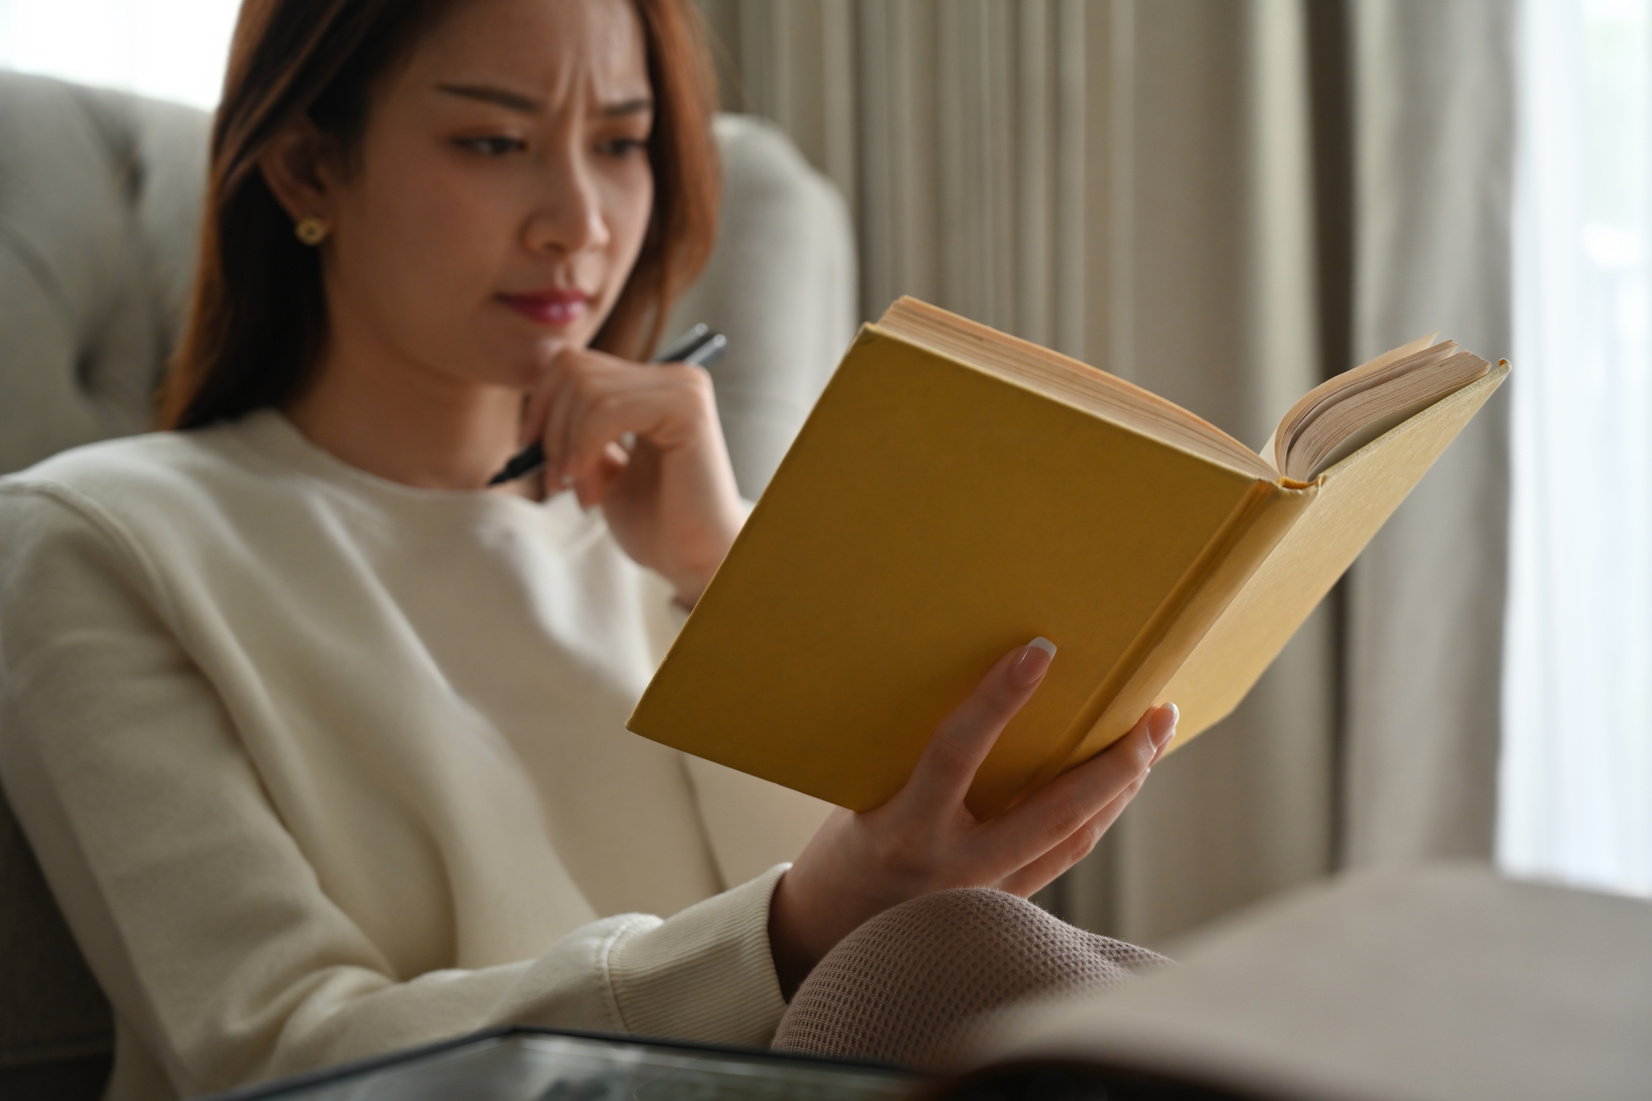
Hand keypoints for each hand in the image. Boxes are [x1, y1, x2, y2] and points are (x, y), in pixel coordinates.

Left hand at [519, 345, 744, 605]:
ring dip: (569, 449)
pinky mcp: (688, 411)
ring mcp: (684, 390)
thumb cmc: (654, 523)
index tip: (528, 449)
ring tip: (584, 495)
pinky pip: (607, 410)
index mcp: (656, 386)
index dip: (541, 402)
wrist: (693, 562)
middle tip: (558, 481)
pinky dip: (585, 449)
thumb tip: (537, 391)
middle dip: (551, 428)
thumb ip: (580, 426)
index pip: (576, 363)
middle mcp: (675, 378)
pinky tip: (592, 490)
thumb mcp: (601, 465)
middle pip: (575, 370)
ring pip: (587, 390)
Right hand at [767, 639, 1178, 995]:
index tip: (1038, 651)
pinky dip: (1098, 814)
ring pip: (1076, 837)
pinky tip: (1120, 782)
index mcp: (905, 829)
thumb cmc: (847, 848)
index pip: (956, 753)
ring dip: (1122, 784)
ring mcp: (986, 895)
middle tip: (1156, 713)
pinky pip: (1066, 855)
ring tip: (1154, 736)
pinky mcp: (1006, 909)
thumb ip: (923, 761)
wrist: (829, 936)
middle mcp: (955, 868)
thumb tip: (988, 695)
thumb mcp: (867, 796)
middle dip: (1116, 762)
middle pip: (1057, 812)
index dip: (997, 700)